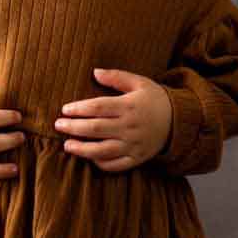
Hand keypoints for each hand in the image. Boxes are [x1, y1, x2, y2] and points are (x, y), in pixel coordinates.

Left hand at [56, 68, 171, 171]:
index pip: (98, 108)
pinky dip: (101, 163)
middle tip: (58, 126)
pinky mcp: (137, 158)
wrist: (179, 121)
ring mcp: (133, 145)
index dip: (79, 109)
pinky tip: (89, 158)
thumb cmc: (155, 99)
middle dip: (73, 128)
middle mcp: (130, 127)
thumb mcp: (139, 82)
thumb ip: (117, 77)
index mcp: (129, 106)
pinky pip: (116, 165)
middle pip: (95, 129)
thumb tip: (95, 72)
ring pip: (102, 151)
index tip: (65, 110)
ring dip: (82, 149)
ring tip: (67, 146)